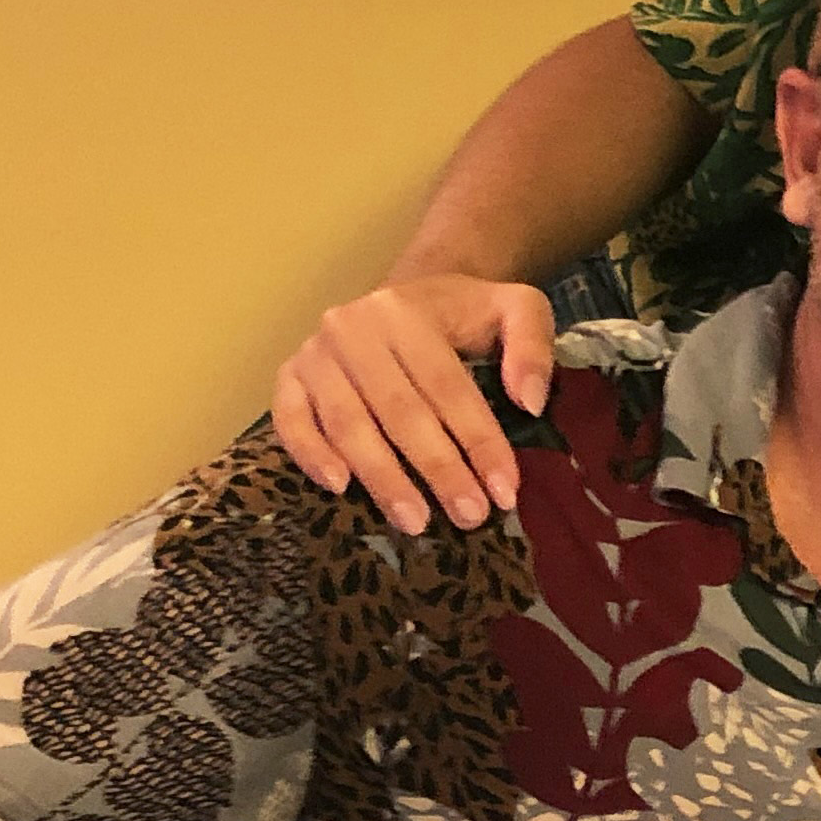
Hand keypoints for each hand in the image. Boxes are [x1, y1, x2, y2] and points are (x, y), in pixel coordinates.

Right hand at [273, 276, 558, 532]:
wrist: (407, 298)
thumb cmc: (464, 313)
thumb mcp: (516, 308)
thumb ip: (532, 347)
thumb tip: (529, 403)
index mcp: (406, 311)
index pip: (447, 387)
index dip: (478, 442)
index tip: (505, 491)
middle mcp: (351, 328)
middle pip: (398, 411)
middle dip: (437, 470)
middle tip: (469, 516)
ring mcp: (314, 353)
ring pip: (348, 423)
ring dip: (382, 478)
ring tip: (416, 522)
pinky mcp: (288, 375)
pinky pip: (290, 419)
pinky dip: (310, 454)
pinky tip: (340, 488)